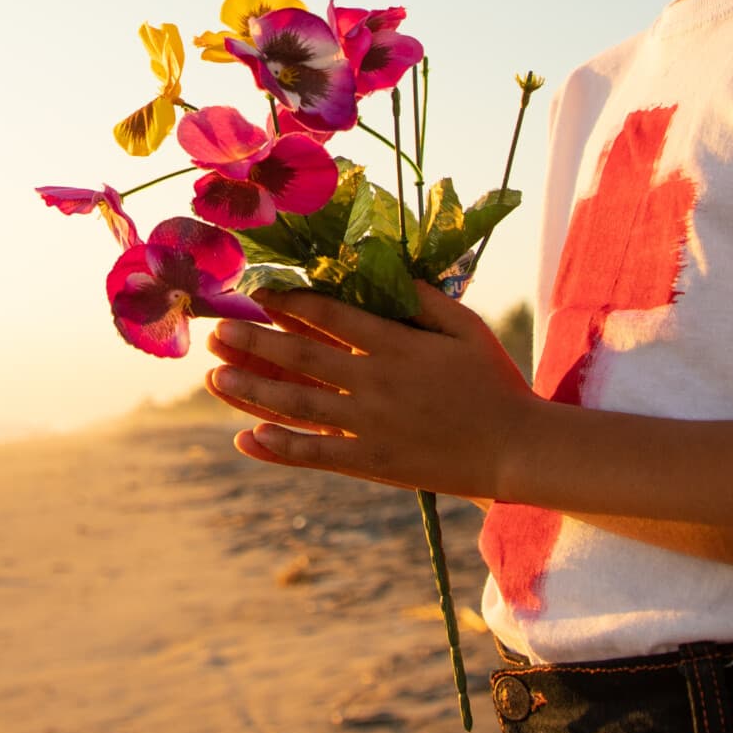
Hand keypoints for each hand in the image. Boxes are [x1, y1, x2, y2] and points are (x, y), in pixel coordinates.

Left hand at [202, 279, 541, 504]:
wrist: (517, 451)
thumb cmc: (495, 383)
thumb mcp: (467, 329)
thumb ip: (426, 299)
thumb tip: (388, 270)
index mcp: (396, 346)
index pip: (331, 317)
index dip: (290, 303)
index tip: (259, 294)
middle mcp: (375, 383)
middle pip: (302, 358)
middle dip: (254, 343)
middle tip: (216, 332)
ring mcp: (371, 426)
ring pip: (298, 405)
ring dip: (252, 391)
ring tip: (215, 377)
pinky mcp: (373, 462)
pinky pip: (317, 454)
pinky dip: (280, 447)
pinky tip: (247, 437)